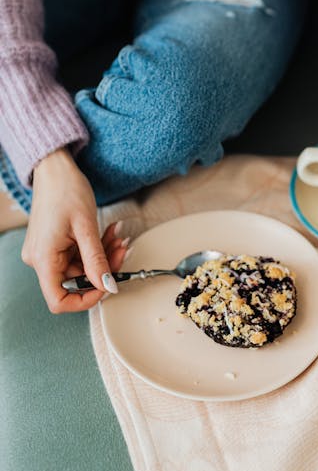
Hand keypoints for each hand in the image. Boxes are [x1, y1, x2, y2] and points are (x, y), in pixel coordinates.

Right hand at [22, 148, 129, 312]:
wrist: (55, 169)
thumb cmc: (66, 190)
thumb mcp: (86, 227)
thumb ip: (97, 260)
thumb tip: (108, 286)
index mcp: (44, 259)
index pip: (58, 301)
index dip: (85, 300)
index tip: (107, 286)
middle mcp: (41, 260)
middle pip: (76, 282)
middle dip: (103, 268)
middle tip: (122, 248)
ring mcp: (47, 252)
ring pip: (81, 268)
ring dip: (103, 255)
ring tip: (117, 236)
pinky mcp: (55, 245)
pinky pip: (78, 255)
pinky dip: (96, 247)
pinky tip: (109, 233)